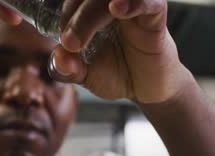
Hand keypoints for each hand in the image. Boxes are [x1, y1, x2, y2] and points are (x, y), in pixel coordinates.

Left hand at [50, 0, 188, 103]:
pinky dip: (134, 2)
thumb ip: (68, 68)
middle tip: (69, 44)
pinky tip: (117, 8)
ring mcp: (133, 8)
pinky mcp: (155, 17)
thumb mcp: (85, 75)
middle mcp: (110, 6)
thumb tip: (58, 57)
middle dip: (75, 16)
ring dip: (90, 12)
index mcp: (91, 12)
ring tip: (80, 39)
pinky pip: (151, 2)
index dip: (65, 15)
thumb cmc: (117, 74)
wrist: (146, 89)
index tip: (64, 43)